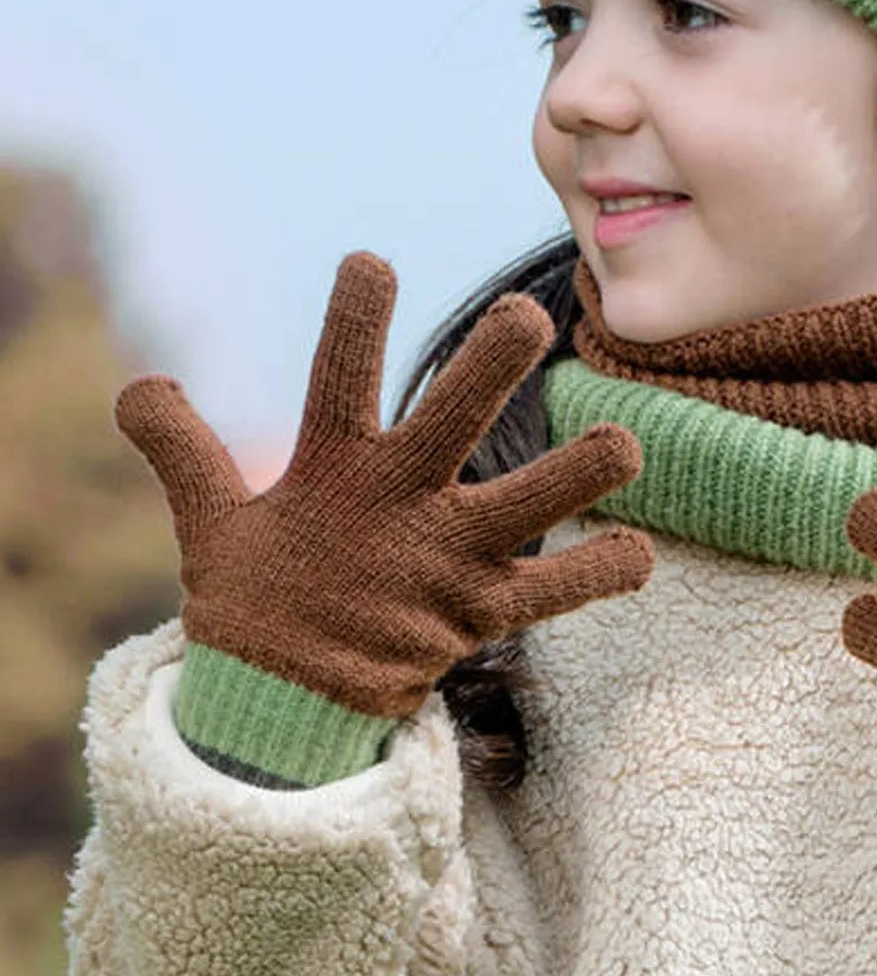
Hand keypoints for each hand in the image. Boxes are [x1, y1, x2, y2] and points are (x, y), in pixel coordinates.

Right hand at [115, 251, 651, 719]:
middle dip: (489, 368)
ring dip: (578, 472)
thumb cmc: (260, 598)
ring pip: (526, 506)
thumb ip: (183, 450)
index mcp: (332, 473)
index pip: (337, 382)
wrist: (282, 715)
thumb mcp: (212, 521)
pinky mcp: (483, 613)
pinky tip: (642, 552)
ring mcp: (447, 561)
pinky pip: (555, 592)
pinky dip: (601, 572)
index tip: (371, 260)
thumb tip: (135, 385)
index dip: (353, 322)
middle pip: (450, 423)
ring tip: (626, 443)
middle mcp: (399, 507)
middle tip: (527, 317)